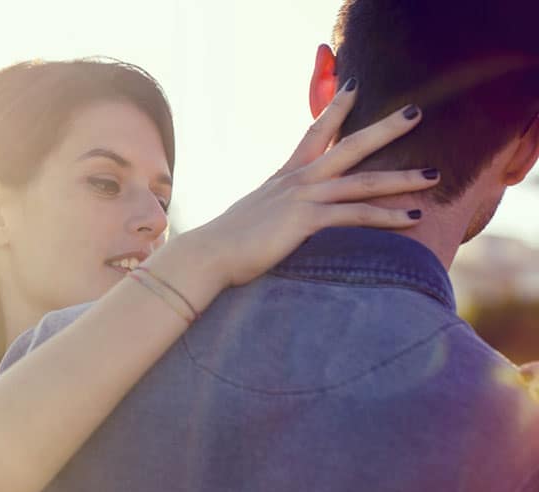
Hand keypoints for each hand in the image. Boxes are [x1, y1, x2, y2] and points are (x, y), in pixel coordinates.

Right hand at [193, 81, 437, 287]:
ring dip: (402, 178)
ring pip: (362, 181)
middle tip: (414, 112)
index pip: (314, 134)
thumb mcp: (254, 215)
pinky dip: (387, 216)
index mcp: (285, 177)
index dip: (335, 109)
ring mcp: (303, 198)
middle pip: (349, 146)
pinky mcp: (306, 221)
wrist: (209, 254)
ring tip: (433, 174)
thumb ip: (273, 208)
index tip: (353, 87)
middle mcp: (297, 181)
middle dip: (385, 128)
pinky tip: (412, 217)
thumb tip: (280, 215)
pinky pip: (356, 216)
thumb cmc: (229, 242)